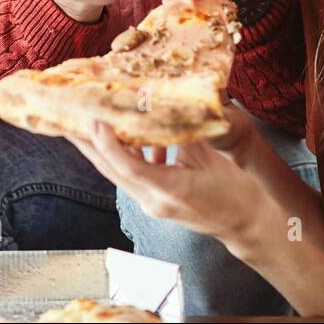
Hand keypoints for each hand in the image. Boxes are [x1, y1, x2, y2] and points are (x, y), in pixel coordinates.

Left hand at [67, 106, 271, 248]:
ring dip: (103, 145)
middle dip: (87, 142)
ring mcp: (155, 203)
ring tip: (87, 118)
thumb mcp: (224, 152)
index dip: (107, 142)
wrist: (257, 225)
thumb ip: (200, 127)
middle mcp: (156, 201)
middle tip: (66, 114)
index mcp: (171, 190)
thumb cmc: (245, 191)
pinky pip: (134, 173)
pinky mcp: (159, 200)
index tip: (93, 118)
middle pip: (112, 170)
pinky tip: (130, 131)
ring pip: (119, 171)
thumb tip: (183, 98)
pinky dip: (127, 151)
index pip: (128, 166)